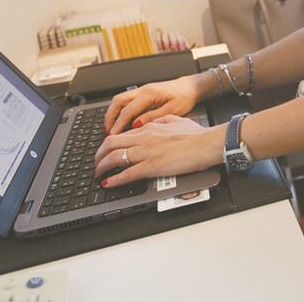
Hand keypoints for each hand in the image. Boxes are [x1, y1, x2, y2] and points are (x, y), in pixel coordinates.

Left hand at [93, 115, 224, 186]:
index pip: (121, 134)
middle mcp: (144, 138)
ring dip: (102, 167)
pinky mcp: (152, 166)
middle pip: (111, 143)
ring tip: (98, 174)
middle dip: (99, 154)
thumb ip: (163, 120)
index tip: (105, 151)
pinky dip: (115, 179)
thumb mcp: (177, 120)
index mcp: (149, 128)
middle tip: (96, 163)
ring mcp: (147, 152)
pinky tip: (108, 183)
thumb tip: (154, 122)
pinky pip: (127, 173)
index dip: (108, 144)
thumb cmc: (197, 135)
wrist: (207, 143)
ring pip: (114, 157)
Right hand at [103, 75, 201, 134]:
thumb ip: (154, 117)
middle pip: (118, 101)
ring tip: (110, 128)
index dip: (119, 124)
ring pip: (120, 99)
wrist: (191, 87)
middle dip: (109, 117)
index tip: (113, 136)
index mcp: (149, 94)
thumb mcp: (173, 110)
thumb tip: (136, 125)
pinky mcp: (143, 92)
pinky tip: (120, 120)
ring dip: (112, 113)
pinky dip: (119, 110)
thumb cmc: (185, 97)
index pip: (128, 110)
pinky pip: (126, 100)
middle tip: (107, 132)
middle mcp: (143, 90)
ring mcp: (142, 90)